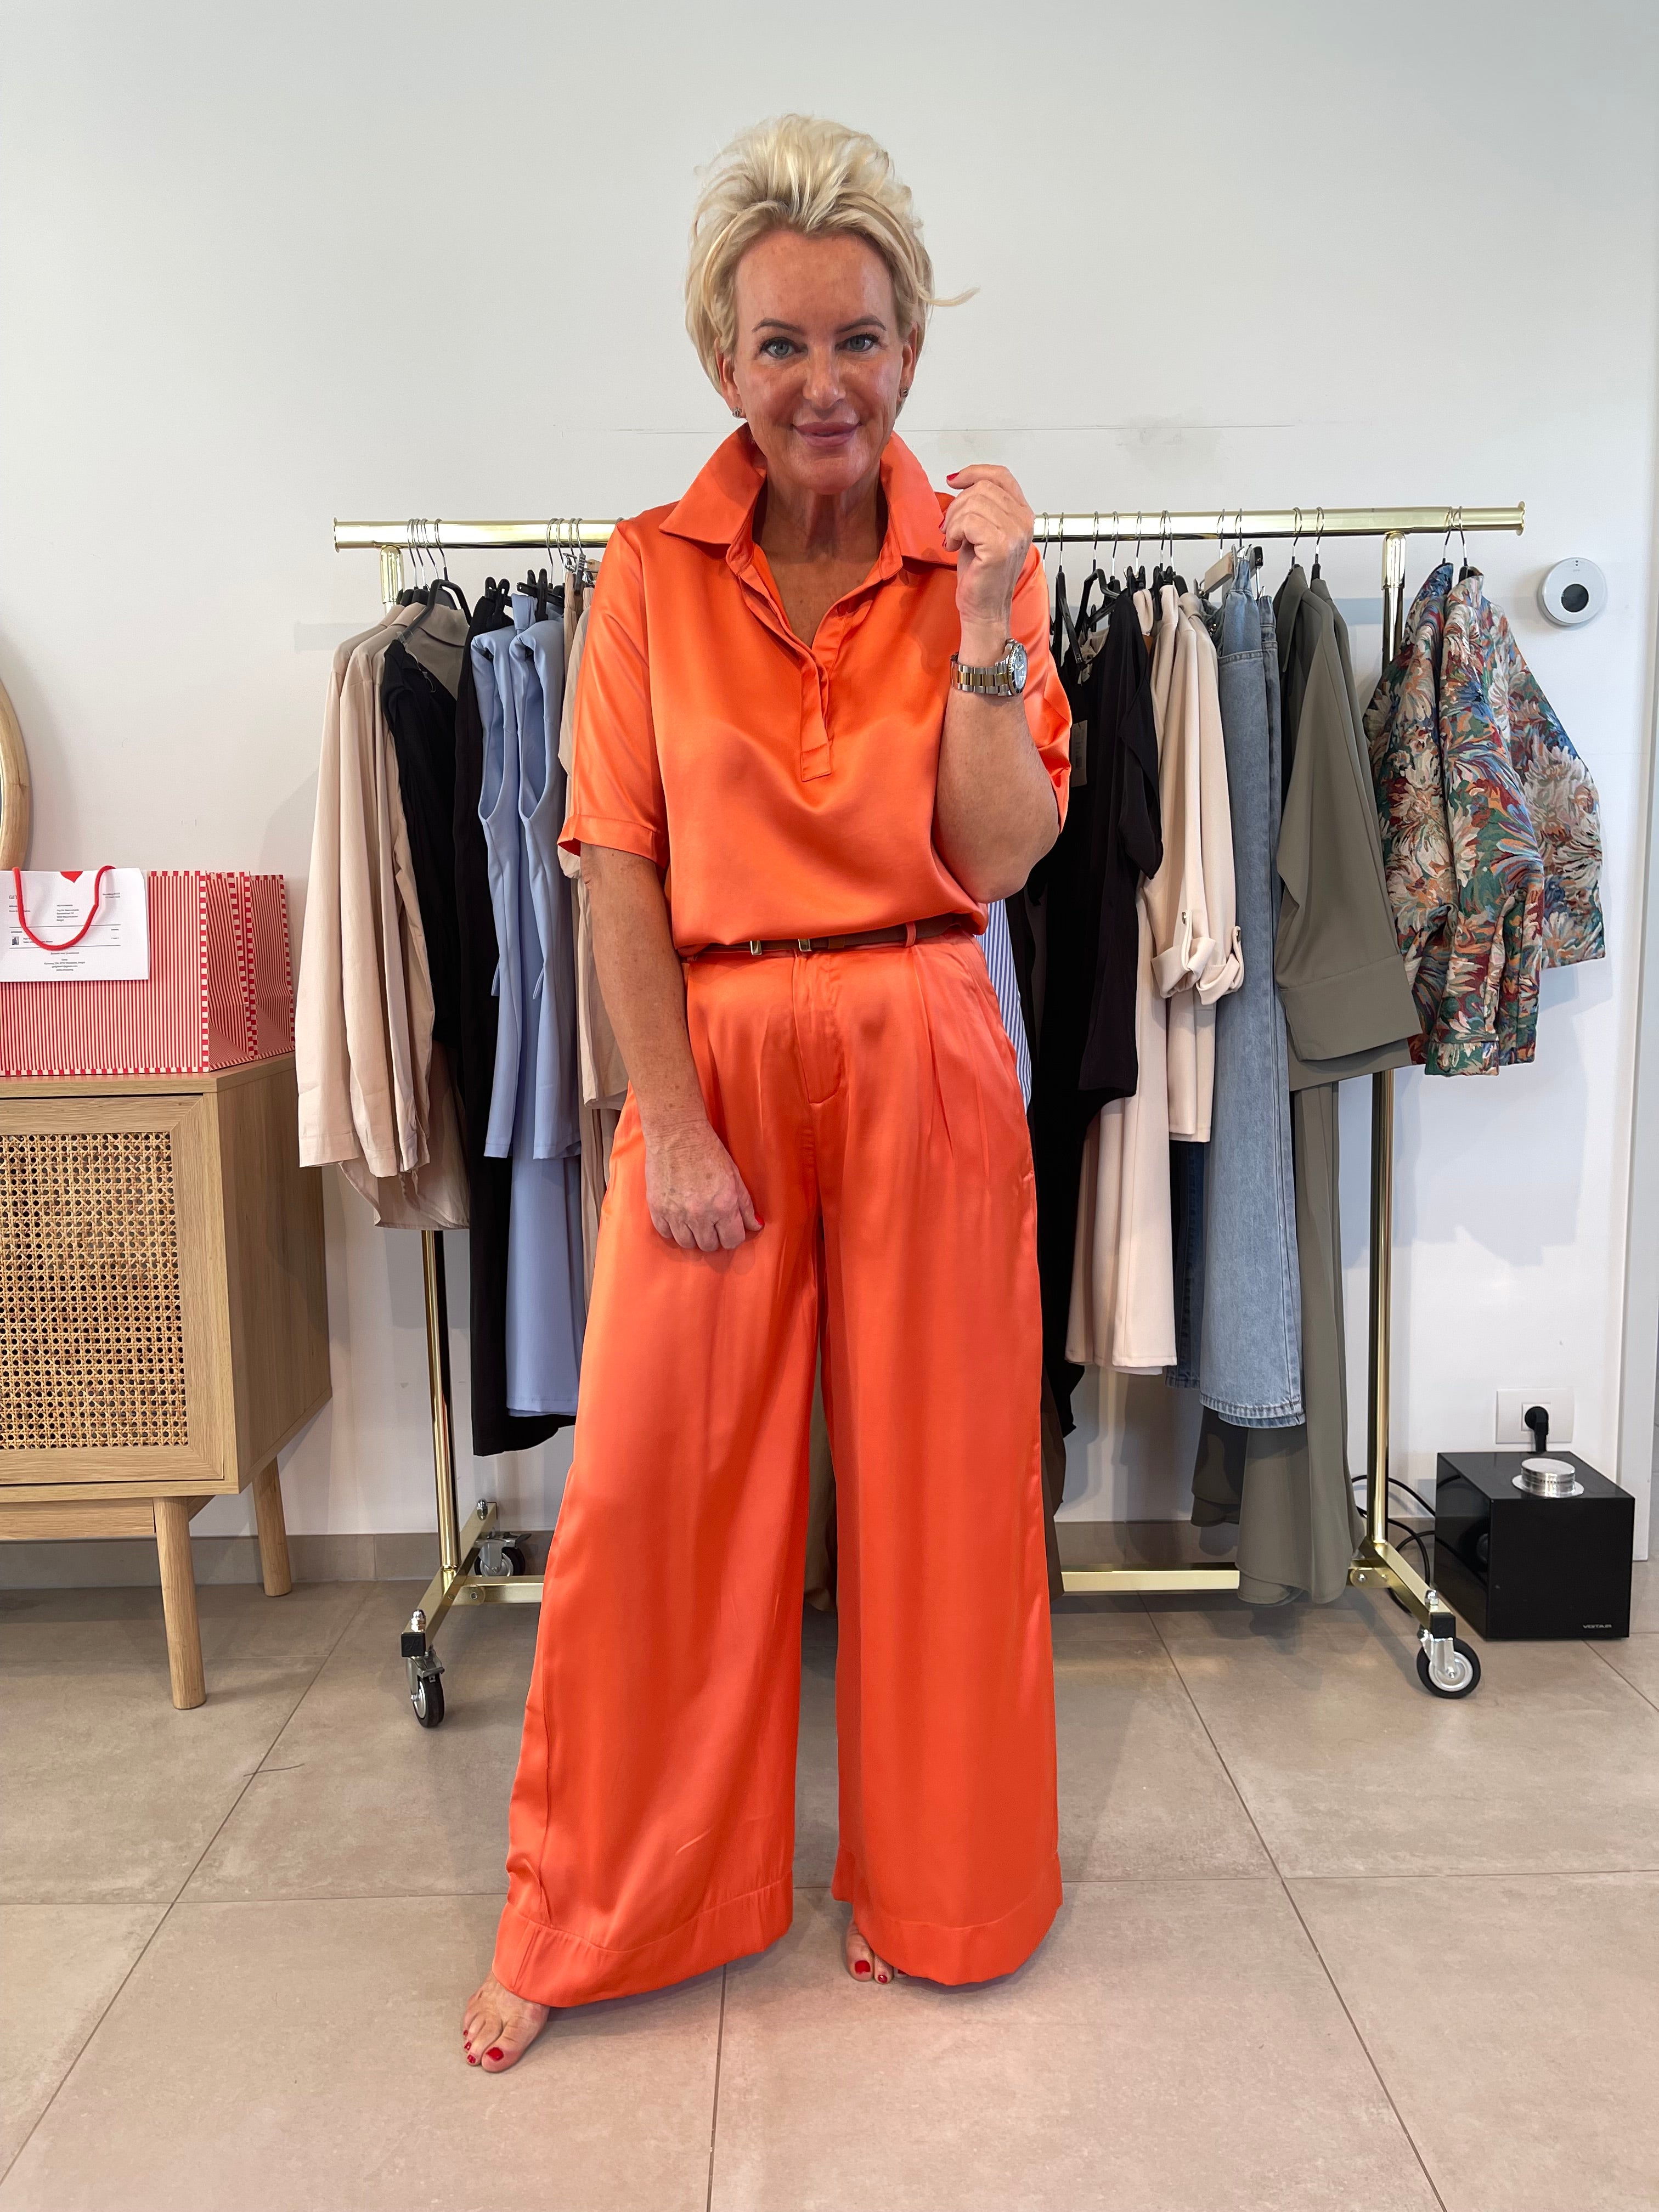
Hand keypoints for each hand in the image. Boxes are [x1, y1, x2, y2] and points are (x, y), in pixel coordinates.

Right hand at [642, 1115, 762, 1251]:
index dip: (733, 1236)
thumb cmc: (708, 1151)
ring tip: (695, 1221)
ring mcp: (676, 1213)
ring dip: (693, 1235)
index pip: (732, 1240)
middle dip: (714, 1236)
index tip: (729, 1228)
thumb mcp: (735, 1177)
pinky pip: (666, 1234)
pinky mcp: (657, 1208)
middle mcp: (700, 1215)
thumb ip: (745, 1205)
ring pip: (687, 1244)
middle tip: (712, 1222)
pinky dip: (673, 1229)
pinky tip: (678, 1217)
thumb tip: (755, 1225)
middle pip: (709, 1245)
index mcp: (723, 1206)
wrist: (677, 1135)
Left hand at [943, 464, 1033, 656]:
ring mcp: (1015, 533)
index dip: (974, 472)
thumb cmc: (982, 575)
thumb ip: (981, 505)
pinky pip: (969, 521)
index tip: (954, 481)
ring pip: (974, 502)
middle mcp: (1023, 521)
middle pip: (982, 487)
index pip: (1001, 475)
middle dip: (957, 505)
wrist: (985, 609)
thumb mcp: (982, 530)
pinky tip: (955, 546)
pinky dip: (955, 531)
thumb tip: (960, 481)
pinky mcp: (1000, 546)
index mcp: (1022, 514)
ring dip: (954, 520)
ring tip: (954, 539)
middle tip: (951, 528)